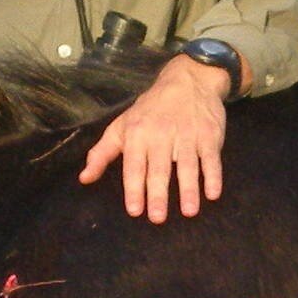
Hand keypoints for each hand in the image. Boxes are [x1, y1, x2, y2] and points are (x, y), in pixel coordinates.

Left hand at [79, 54, 240, 221]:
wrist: (189, 79)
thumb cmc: (151, 108)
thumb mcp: (122, 125)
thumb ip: (102, 153)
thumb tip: (84, 178)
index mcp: (138, 133)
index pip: (134, 165)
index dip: (134, 188)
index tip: (135, 210)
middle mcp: (162, 134)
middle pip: (160, 168)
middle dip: (158, 193)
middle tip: (157, 218)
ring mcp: (188, 134)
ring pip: (188, 165)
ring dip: (189, 189)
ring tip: (189, 211)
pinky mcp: (209, 135)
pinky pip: (211, 158)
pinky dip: (213, 175)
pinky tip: (213, 194)